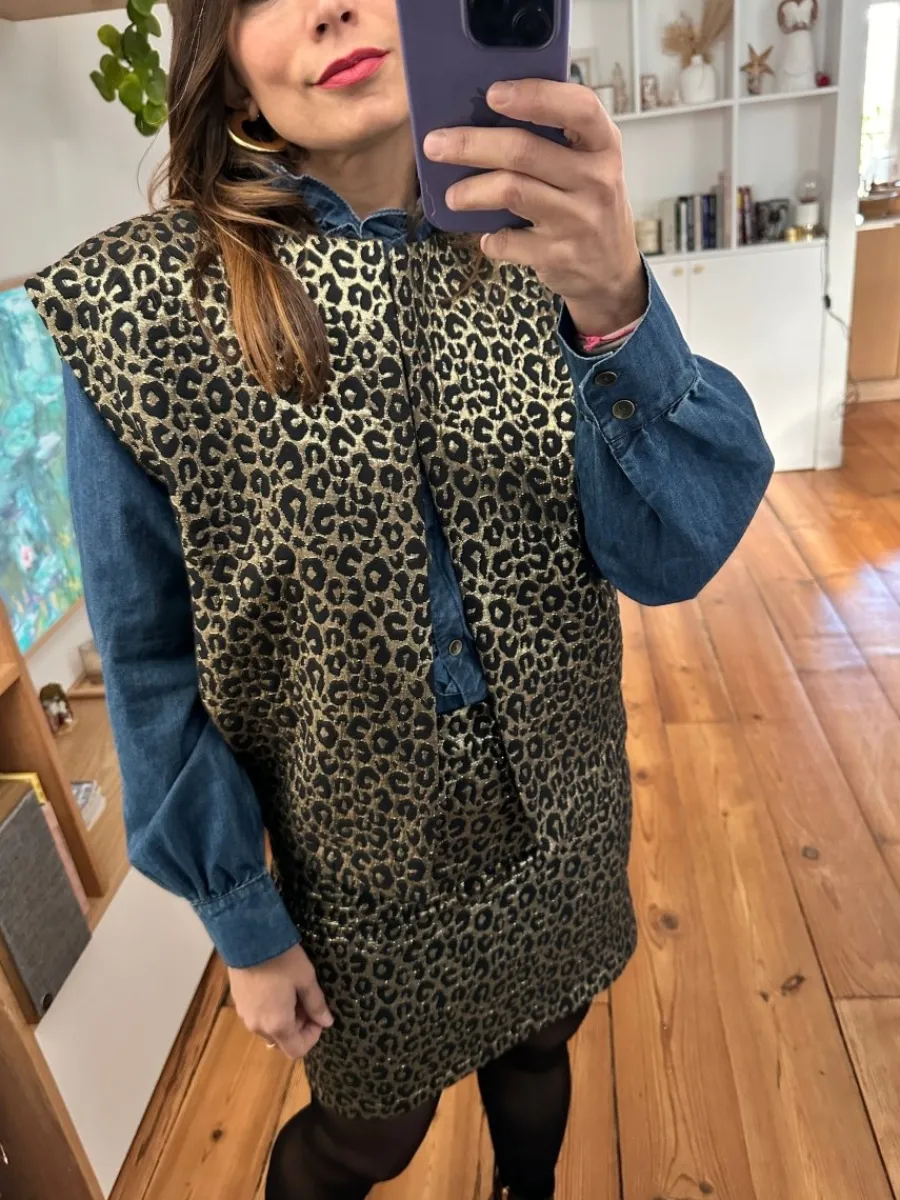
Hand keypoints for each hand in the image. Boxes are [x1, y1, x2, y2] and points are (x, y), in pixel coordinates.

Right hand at [228, 944, 333, 1059]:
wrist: (247, 938)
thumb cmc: (282, 960)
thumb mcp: (306, 978)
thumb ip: (316, 1004)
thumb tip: (327, 1022)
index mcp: (277, 1025)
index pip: (296, 1050)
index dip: (312, 1037)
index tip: (319, 1016)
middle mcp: (258, 1027)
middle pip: (282, 1041)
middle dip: (299, 1027)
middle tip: (306, 1001)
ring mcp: (245, 1016)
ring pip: (269, 1029)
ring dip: (284, 1019)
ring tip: (292, 992)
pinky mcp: (238, 1003)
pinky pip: (258, 1017)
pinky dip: (270, 1011)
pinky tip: (276, 988)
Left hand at [423, 79, 646, 335]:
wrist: (612, 271)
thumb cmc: (589, 203)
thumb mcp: (590, 164)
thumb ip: (556, 139)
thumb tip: (485, 114)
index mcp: (603, 145)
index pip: (578, 108)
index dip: (534, 96)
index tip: (493, 93)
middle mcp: (595, 180)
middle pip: (523, 151)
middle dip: (471, 144)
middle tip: (435, 145)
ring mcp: (578, 220)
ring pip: (510, 191)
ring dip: (471, 192)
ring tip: (451, 195)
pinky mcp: (558, 256)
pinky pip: (508, 241)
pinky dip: (490, 239)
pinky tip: (488, 236)